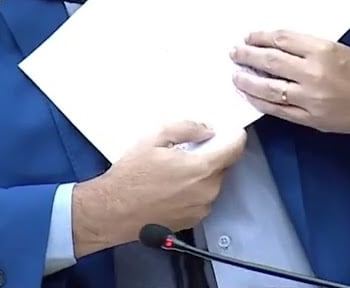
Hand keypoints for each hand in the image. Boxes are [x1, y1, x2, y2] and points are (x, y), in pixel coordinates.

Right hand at [72, 121, 245, 254]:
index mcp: (202, 169)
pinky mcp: (193, 220)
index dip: (235, 136)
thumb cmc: (131, 176)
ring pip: (212, 182)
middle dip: (212, 154)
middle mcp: (207, 191)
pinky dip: (194, 189)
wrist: (113, 211)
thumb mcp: (154, 138)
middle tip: (188, 149)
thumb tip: (207, 130)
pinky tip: (172, 186)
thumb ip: (186, 128)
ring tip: (175, 169)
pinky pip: (202, 198)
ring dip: (202, 173)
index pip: (236, 149)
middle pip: (224, 165)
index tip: (230, 131)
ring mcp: (201, 208)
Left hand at [229, 30, 349, 138]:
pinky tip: (250, 96)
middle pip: (270, 62)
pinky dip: (261, 102)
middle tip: (234, 52)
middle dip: (247, 56)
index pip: (281, 39)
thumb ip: (311, 48)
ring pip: (268, 88)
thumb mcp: (342, 48)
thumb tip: (280, 46)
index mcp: (323, 50)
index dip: (260, 37)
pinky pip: (278, 111)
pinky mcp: (311, 119)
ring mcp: (310, 99)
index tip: (248, 36)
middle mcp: (313, 73)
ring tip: (235, 74)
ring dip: (247, 81)